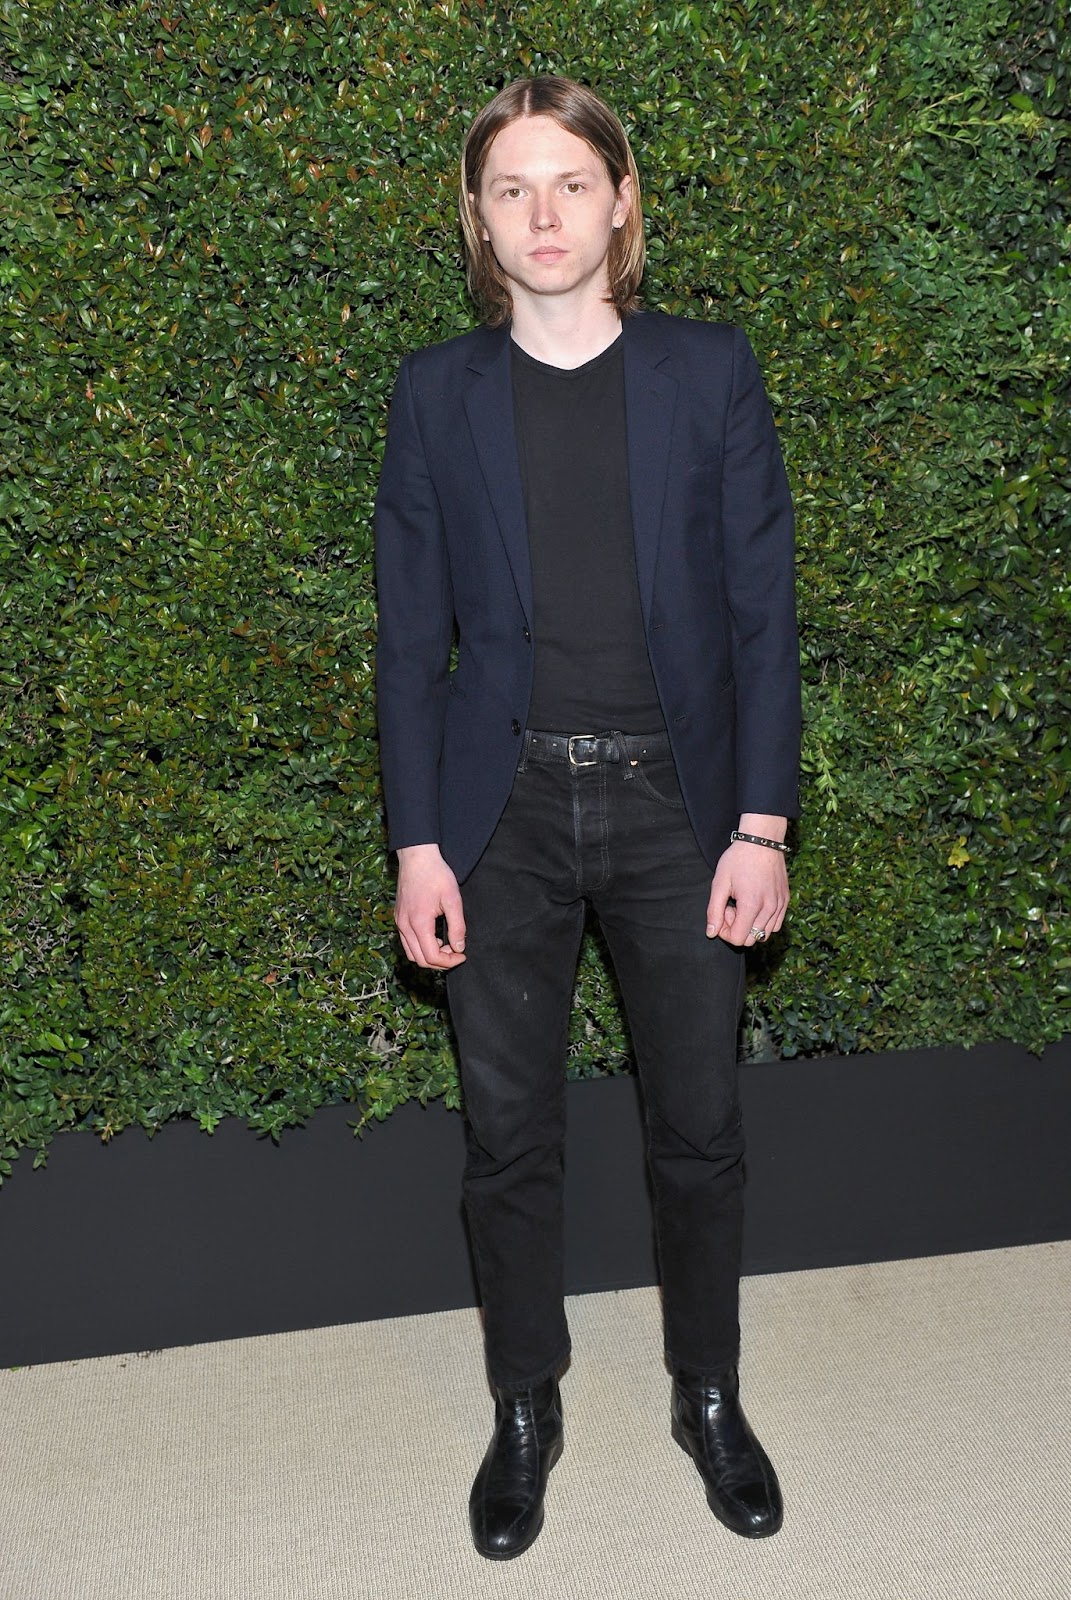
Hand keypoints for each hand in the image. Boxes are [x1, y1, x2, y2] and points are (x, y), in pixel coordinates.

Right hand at [394, 844, 466, 968]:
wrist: (417, 856)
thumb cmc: (435, 874)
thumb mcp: (453, 899)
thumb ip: (457, 926)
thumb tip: (459, 948)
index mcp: (419, 923)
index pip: (432, 956)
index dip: (449, 962)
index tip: (463, 955)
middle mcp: (405, 926)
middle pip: (420, 960)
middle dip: (440, 962)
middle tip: (456, 953)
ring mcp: (399, 922)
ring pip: (411, 954)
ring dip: (429, 956)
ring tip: (446, 946)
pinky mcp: (398, 917)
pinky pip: (407, 942)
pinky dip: (420, 947)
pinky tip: (434, 937)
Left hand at [706, 822, 788, 947]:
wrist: (761, 841)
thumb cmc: (738, 859)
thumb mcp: (720, 882)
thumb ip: (714, 910)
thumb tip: (712, 933)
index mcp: (751, 905)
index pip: (738, 939)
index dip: (725, 931)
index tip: (723, 911)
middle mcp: (769, 909)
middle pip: (751, 940)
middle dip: (737, 928)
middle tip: (732, 907)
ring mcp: (780, 905)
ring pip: (764, 934)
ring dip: (750, 925)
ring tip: (744, 904)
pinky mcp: (785, 900)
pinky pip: (776, 925)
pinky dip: (764, 922)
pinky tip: (756, 905)